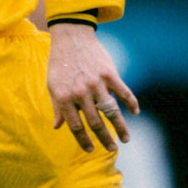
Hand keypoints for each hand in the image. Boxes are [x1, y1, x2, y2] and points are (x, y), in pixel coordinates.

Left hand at [47, 23, 138, 152]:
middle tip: (111, 150)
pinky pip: (123, 92)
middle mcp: (81, 93)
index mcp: (64, 97)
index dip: (83, 141)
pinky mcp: (109, 74)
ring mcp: (96, 83)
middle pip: (95, 122)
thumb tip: (57, 127)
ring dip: (120, 127)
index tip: (90, 150)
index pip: (75, 126)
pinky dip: (131, 103)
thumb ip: (57, 106)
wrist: (71, 37)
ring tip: (125, 139)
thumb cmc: (60, 63)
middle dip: (104, 139)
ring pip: (111, 111)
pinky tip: (134, 112)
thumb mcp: (52, 85)